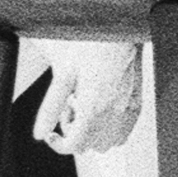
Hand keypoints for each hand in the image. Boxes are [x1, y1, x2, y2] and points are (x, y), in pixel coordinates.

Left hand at [32, 40, 143, 155]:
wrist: (118, 29)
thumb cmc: (90, 47)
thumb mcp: (63, 75)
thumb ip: (51, 108)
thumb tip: (39, 135)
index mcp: (93, 108)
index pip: (75, 146)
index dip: (59, 144)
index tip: (52, 134)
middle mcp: (114, 114)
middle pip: (90, 147)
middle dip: (76, 133)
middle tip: (71, 106)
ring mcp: (128, 111)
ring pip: (108, 143)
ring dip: (94, 132)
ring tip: (86, 104)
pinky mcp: (138, 105)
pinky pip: (123, 132)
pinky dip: (110, 128)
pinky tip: (101, 106)